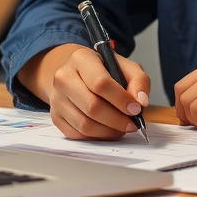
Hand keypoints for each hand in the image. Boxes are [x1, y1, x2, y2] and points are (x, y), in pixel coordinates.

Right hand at [18, 43, 150, 140]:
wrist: (75, 73)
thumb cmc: (103, 70)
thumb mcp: (124, 66)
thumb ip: (139, 80)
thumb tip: (141, 102)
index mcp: (81, 58)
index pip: (100, 83)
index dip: (121, 99)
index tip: (136, 109)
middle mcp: (63, 77)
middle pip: (92, 106)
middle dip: (117, 120)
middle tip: (131, 124)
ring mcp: (57, 99)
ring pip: (84, 124)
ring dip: (108, 131)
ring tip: (122, 128)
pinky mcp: (55, 117)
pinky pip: (77, 134)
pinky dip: (96, 137)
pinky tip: (107, 130)